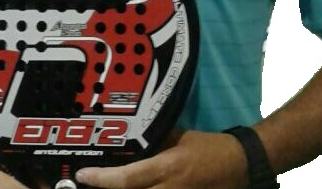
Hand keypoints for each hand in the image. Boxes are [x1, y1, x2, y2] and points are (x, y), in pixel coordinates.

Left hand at [75, 130, 247, 188]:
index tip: (82, 175)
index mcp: (167, 167)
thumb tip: (126, 142)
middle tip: (88, 183)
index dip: (103, 179)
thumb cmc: (207, 147)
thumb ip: (153, 142)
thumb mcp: (178, 137)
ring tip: (103, 186)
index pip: (129, 178)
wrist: (239, 166)